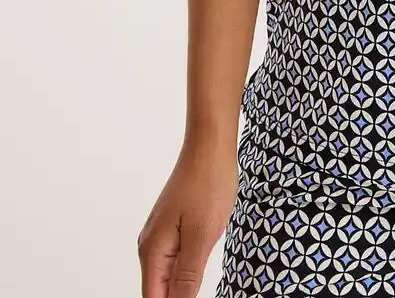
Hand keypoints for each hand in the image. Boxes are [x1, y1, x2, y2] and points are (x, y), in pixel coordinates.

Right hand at [138, 136, 237, 297]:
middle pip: (159, 289)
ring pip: (169, 273)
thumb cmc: (208, 182)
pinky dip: (189, 264)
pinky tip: (202, 258)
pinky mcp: (174, 224)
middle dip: (179, 296)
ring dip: (184, 283)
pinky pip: (177, 256)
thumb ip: (187, 276)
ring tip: (201, 270)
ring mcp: (162, 233)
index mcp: (153, 251)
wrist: (210, 144)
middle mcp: (151, 244)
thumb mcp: (201, 235)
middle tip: (200, 280)